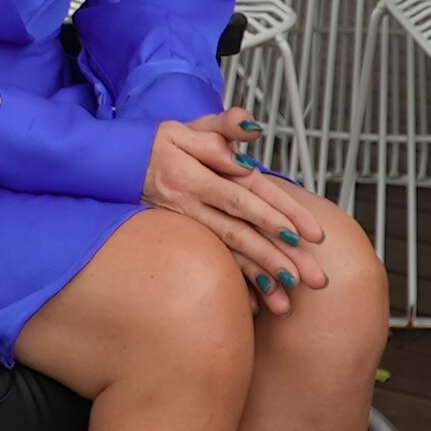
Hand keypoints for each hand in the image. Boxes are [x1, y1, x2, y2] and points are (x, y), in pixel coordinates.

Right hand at [142, 109, 327, 314]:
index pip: (244, 194)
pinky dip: (233, 284)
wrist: (116, 165)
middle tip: (314, 279)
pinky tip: (255, 305)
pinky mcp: (186, 238)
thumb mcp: (190, 126)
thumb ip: (224, 125)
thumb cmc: (161, 144)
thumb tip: (254, 128)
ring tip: (287, 304)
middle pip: (241, 232)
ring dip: (259, 278)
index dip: (274, 214)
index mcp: (199, 174)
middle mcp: (193, 203)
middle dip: (279, 256)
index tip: (305, 235)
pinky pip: (212, 263)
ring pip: (228, 253)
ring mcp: (188, 225)